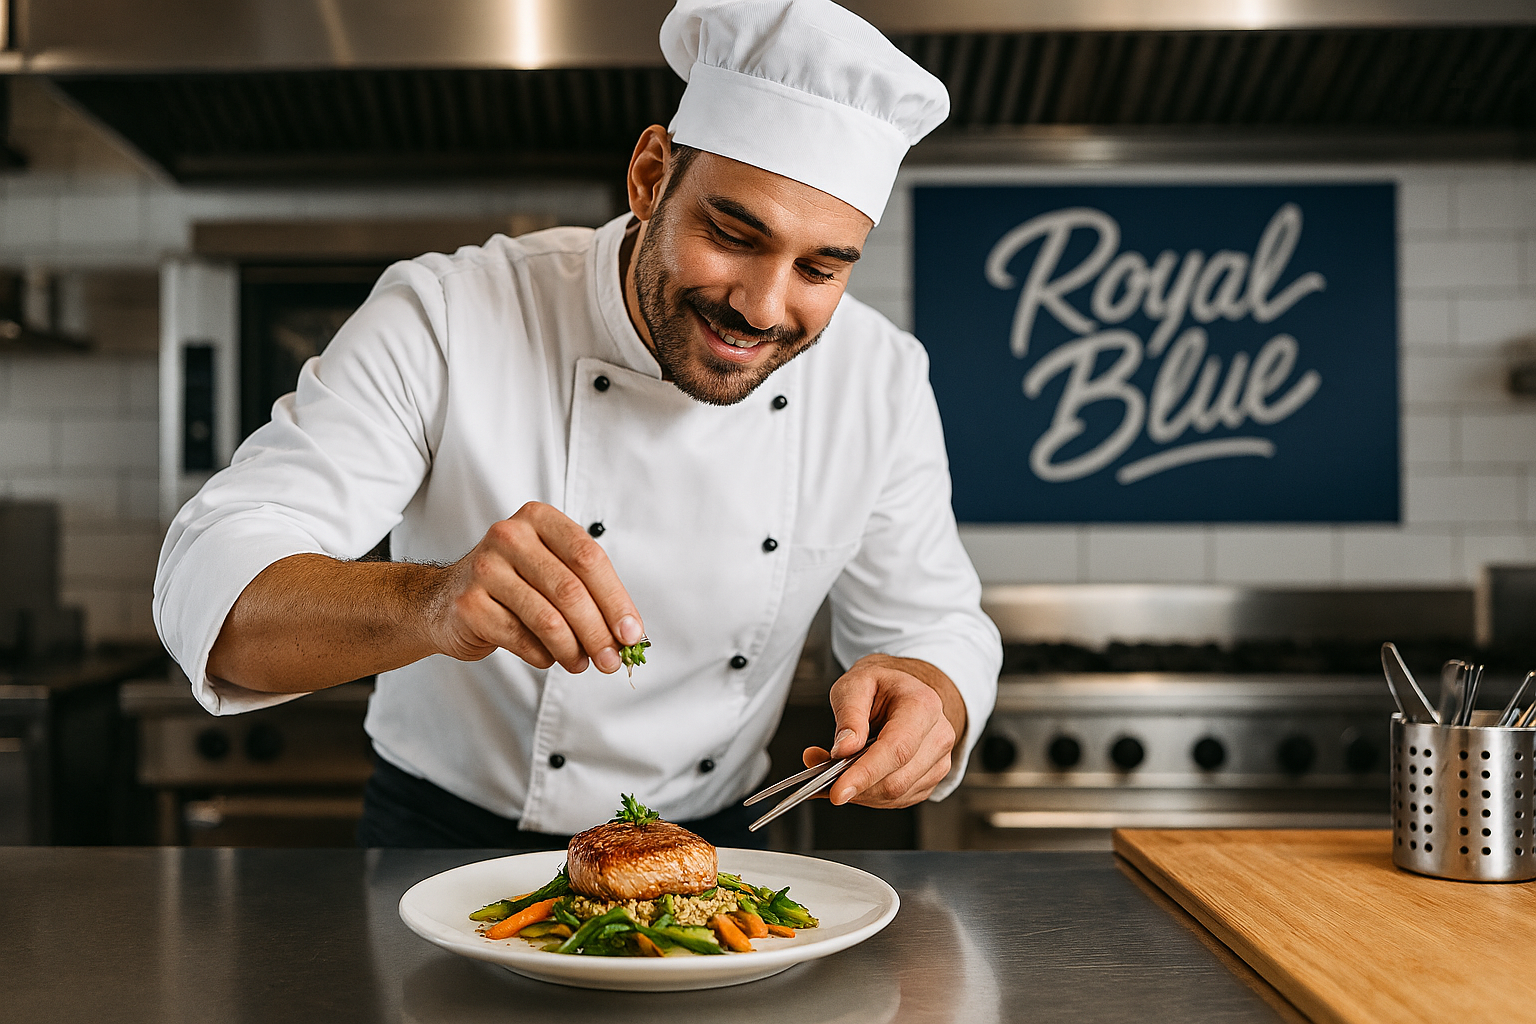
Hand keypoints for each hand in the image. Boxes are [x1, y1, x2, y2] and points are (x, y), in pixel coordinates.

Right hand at [427, 501, 644, 673]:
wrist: (444, 600)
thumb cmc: (513, 584)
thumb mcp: (551, 570)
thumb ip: (589, 591)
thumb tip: (628, 635)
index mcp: (539, 518)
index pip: (589, 558)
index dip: (616, 600)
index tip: (632, 634)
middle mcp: (510, 536)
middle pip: (570, 590)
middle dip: (598, 632)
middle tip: (612, 660)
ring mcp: (485, 568)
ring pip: (547, 618)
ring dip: (573, 649)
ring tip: (582, 664)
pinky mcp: (470, 603)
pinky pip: (520, 638)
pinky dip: (543, 655)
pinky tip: (549, 658)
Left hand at [802, 655, 967, 808]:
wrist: (904, 691)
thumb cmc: (881, 686)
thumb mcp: (855, 684)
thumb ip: (848, 714)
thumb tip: (843, 749)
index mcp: (923, 706)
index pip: (896, 750)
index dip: (865, 774)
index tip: (837, 791)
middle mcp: (938, 736)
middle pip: (896, 780)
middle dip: (856, 785)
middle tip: (824, 778)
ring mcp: (938, 761)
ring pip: (895, 795)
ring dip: (861, 792)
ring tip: (838, 772)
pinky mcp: (931, 780)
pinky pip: (898, 800)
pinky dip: (871, 796)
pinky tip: (858, 778)